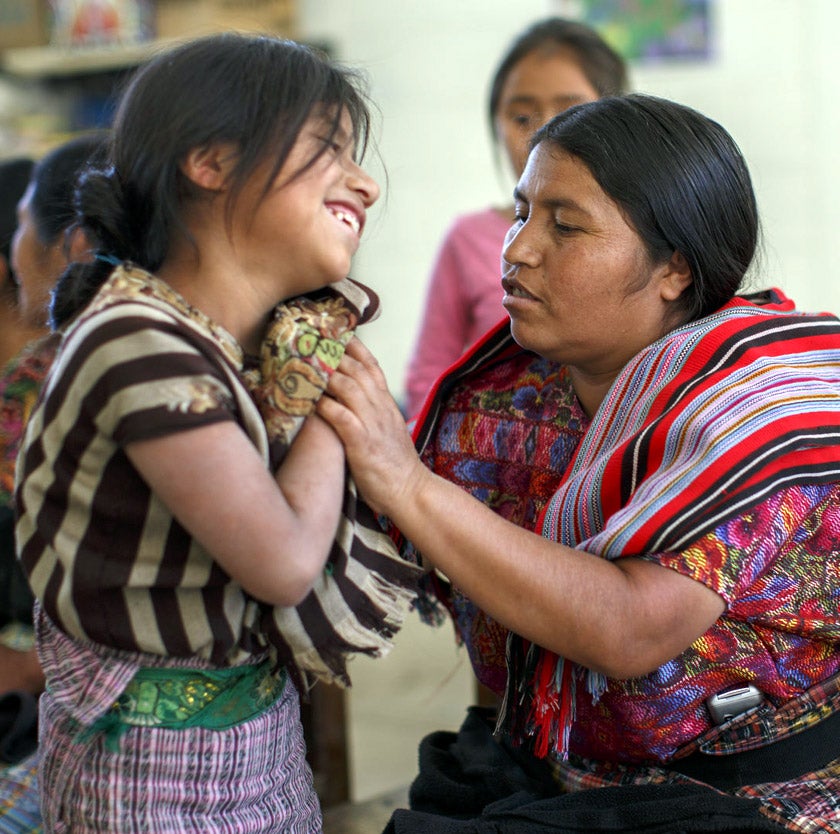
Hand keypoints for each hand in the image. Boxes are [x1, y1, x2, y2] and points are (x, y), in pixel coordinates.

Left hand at [318, 338, 425, 515]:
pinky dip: (326, 406)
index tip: (335, 333)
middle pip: (357, 370)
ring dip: (326, 375)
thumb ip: (371, 412)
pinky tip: (311, 401)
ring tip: (306, 367)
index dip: (353, 348)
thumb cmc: (393, 465)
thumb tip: (348, 401)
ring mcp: (373, 425)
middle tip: (309, 343)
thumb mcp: (386, 430)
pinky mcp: (363, 444)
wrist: (409, 490)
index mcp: (386, 404)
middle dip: (333, 355)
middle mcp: (380, 409)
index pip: (371, 366)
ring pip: (349, 387)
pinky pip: (342, 417)